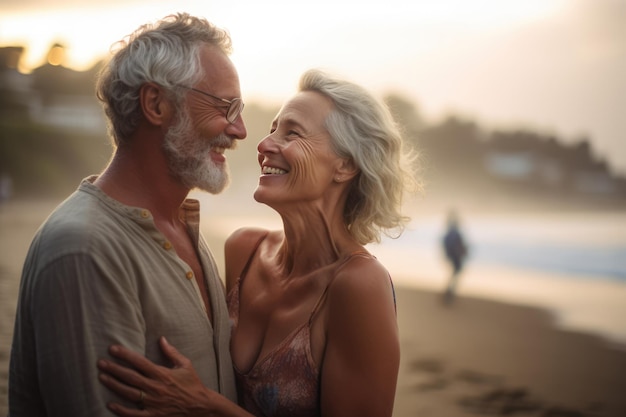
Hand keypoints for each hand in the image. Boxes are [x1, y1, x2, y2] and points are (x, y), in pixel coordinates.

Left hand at [97, 337, 214, 416]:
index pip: (140, 362)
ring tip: (102, 378)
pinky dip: (121, 410)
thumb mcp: (185, 365)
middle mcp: (156, 388)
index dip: (125, 355)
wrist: (200, 406)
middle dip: (114, 369)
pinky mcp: (153, 415)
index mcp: (163, 374)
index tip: (113, 349)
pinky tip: (110, 404)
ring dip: (114, 385)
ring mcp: (153, 403)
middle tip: (100, 363)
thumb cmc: (192, 384)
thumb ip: (171, 352)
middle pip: (130, 377)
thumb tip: (161, 338)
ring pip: (129, 393)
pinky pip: (133, 414)